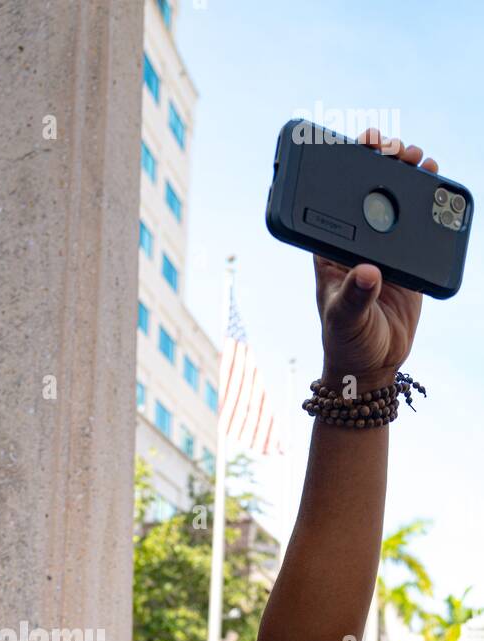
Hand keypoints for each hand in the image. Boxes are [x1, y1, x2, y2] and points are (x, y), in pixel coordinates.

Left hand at [315, 130, 437, 389]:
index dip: (346, 167)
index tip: (361, 146)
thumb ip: (356, 296)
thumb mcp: (345, 320)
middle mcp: (356, 242)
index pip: (334, 199)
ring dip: (408, 177)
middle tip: (397, 150)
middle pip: (369, 192)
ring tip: (420, 159)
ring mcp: (383, 249)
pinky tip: (438, 186)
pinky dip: (430, 205)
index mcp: (331, 249)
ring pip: (396, 203)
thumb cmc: (346, 342)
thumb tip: (368, 272)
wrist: (372, 365)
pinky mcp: (407, 260)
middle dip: (383, 163)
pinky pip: (419, 225)